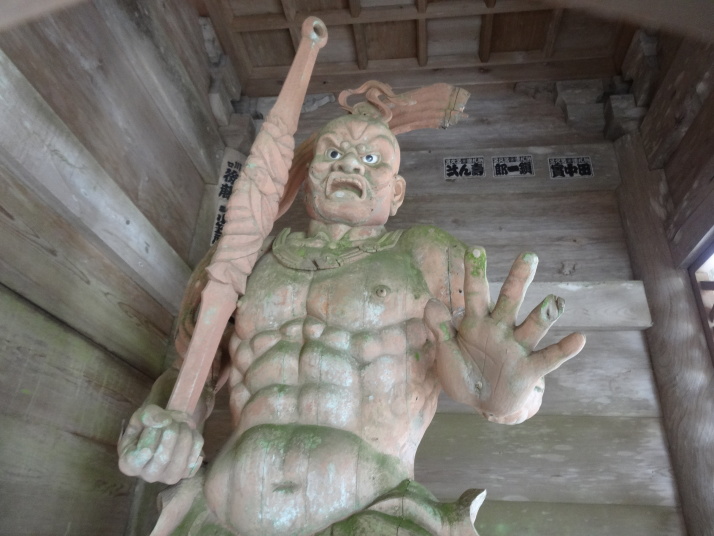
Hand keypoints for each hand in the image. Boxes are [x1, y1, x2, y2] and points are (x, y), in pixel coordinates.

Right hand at [118, 404, 203, 484]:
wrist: (163, 433)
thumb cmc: (146, 427)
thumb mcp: (141, 416)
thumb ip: (148, 415)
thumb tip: (164, 421)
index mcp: (129, 464)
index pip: (144, 452)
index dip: (153, 433)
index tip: (157, 422)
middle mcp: (147, 476)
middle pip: (163, 457)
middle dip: (171, 432)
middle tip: (172, 420)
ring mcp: (167, 477)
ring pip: (180, 460)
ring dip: (185, 435)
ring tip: (181, 424)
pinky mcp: (185, 474)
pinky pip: (195, 458)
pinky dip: (195, 441)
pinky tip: (189, 433)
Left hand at [426, 248, 584, 423]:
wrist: (480, 402)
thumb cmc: (461, 373)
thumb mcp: (445, 353)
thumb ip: (439, 328)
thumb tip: (431, 302)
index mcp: (475, 322)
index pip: (475, 293)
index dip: (475, 273)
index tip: (475, 250)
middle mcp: (500, 328)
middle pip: (510, 300)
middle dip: (518, 279)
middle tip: (528, 256)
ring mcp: (517, 347)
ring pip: (533, 326)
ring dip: (544, 314)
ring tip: (554, 302)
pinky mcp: (530, 370)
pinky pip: (549, 358)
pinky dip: (564, 350)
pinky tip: (579, 338)